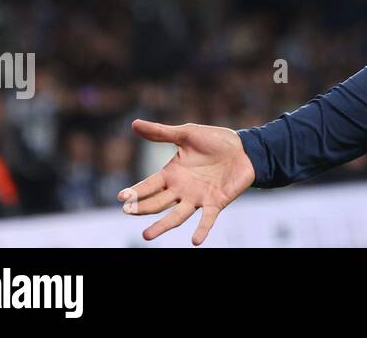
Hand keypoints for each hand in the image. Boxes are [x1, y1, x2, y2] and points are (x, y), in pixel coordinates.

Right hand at [118, 119, 255, 244]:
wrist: (245, 148)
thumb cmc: (215, 140)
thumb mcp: (186, 134)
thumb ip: (161, 133)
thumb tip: (134, 123)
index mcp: (172, 173)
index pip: (148, 185)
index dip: (135, 191)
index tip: (121, 197)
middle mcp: (181, 189)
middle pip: (157, 203)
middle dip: (142, 208)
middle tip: (128, 212)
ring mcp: (197, 198)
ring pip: (176, 215)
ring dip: (163, 225)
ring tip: (147, 235)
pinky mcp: (216, 203)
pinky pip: (207, 219)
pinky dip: (202, 229)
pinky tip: (196, 241)